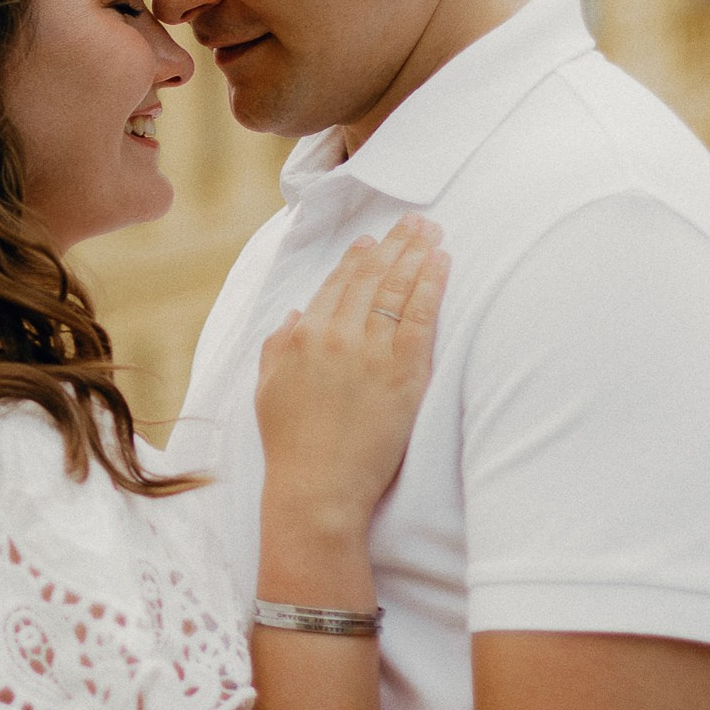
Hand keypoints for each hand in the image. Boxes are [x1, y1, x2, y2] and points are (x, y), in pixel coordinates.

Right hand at [255, 215, 445, 532]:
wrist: (317, 489)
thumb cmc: (291, 447)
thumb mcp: (267, 391)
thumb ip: (276, 347)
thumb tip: (293, 316)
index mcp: (301, 337)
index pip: (334, 285)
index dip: (356, 259)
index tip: (372, 240)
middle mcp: (335, 335)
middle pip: (370, 277)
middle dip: (394, 244)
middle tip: (413, 221)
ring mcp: (370, 351)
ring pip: (397, 289)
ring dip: (416, 254)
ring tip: (432, 232)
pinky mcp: (403, 371)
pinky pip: (421, 316)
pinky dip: (432, 285)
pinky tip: (443, 264)